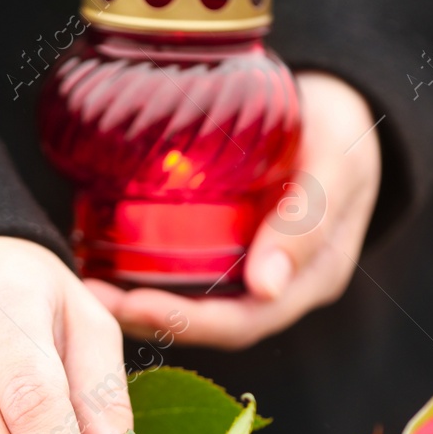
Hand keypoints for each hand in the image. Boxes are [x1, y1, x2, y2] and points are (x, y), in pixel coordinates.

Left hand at [85, 71, 381, 348]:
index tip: (130, 306)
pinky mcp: (232, 246)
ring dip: (138, 300)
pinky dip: (146, 271)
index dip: (185, 322)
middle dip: (147, 317)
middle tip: (90, 298)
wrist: (346, 110)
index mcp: (310, 280)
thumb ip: (306, 217)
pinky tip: (105, 257)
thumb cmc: (345, 130)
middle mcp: (279, 287)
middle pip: (207, 323)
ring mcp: (253, 269)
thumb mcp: (335, 163)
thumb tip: (266, 287)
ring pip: (193, 302)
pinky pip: (188, 271)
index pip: (242, 322)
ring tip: (85, 285)